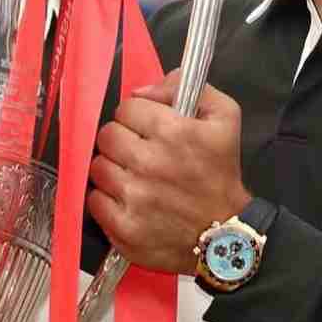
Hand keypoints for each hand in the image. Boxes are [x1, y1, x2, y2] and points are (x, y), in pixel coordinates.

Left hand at [88, 69, 251, 273]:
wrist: (226, 234)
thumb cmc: (221, 173)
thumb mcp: (224, 116)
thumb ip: (183, 86)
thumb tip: (141, 91)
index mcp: (172, 132)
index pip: (126, 108)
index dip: (136, 116)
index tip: (147, 129)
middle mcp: (149, 163)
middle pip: (107, 135)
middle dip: (121, 139)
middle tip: (138, 151)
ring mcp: (134, 198)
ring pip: (98, 167)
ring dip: (113, 168)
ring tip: (133, 175)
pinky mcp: (124, 229)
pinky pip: (95, 201)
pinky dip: (107, 199)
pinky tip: (127, 199)